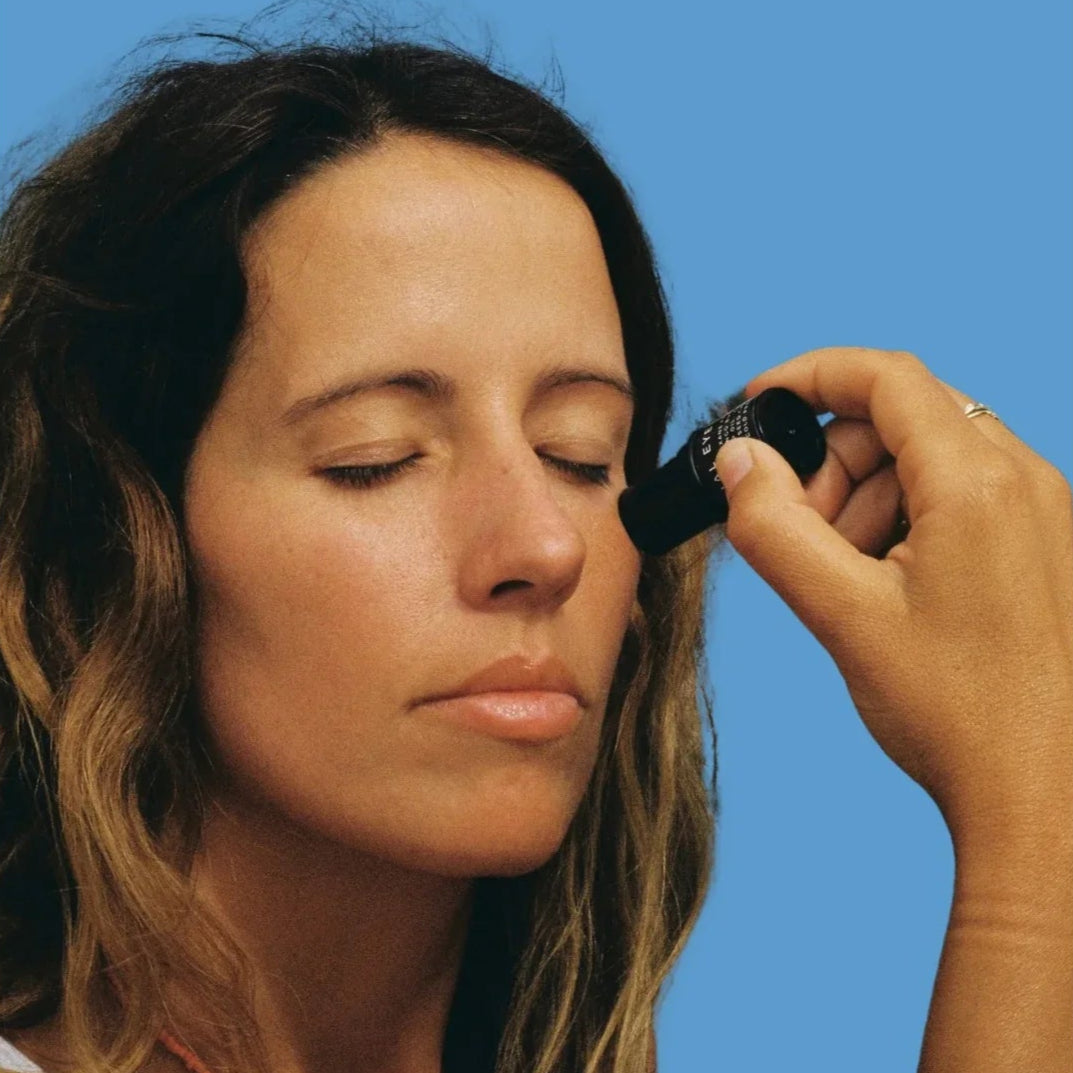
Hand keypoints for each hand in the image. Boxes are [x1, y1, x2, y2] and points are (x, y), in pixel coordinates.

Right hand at [713, 347, 1072, 844]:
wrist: (1047, 798)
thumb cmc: (960, 715)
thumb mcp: (841, 615)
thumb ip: (773, 527)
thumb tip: (739, 461)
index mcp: (978, 483)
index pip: (886, 377)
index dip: (810, 376)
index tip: (760, 405)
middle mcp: (1026, 480)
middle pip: (901, 418)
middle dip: (832, 461)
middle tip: (800, 530)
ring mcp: (1043, 512)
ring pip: (928, 457)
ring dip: (865, 496)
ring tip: (844, 574)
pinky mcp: (1043, 544)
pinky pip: (959, 495)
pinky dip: (904, 519)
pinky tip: (885, 585)